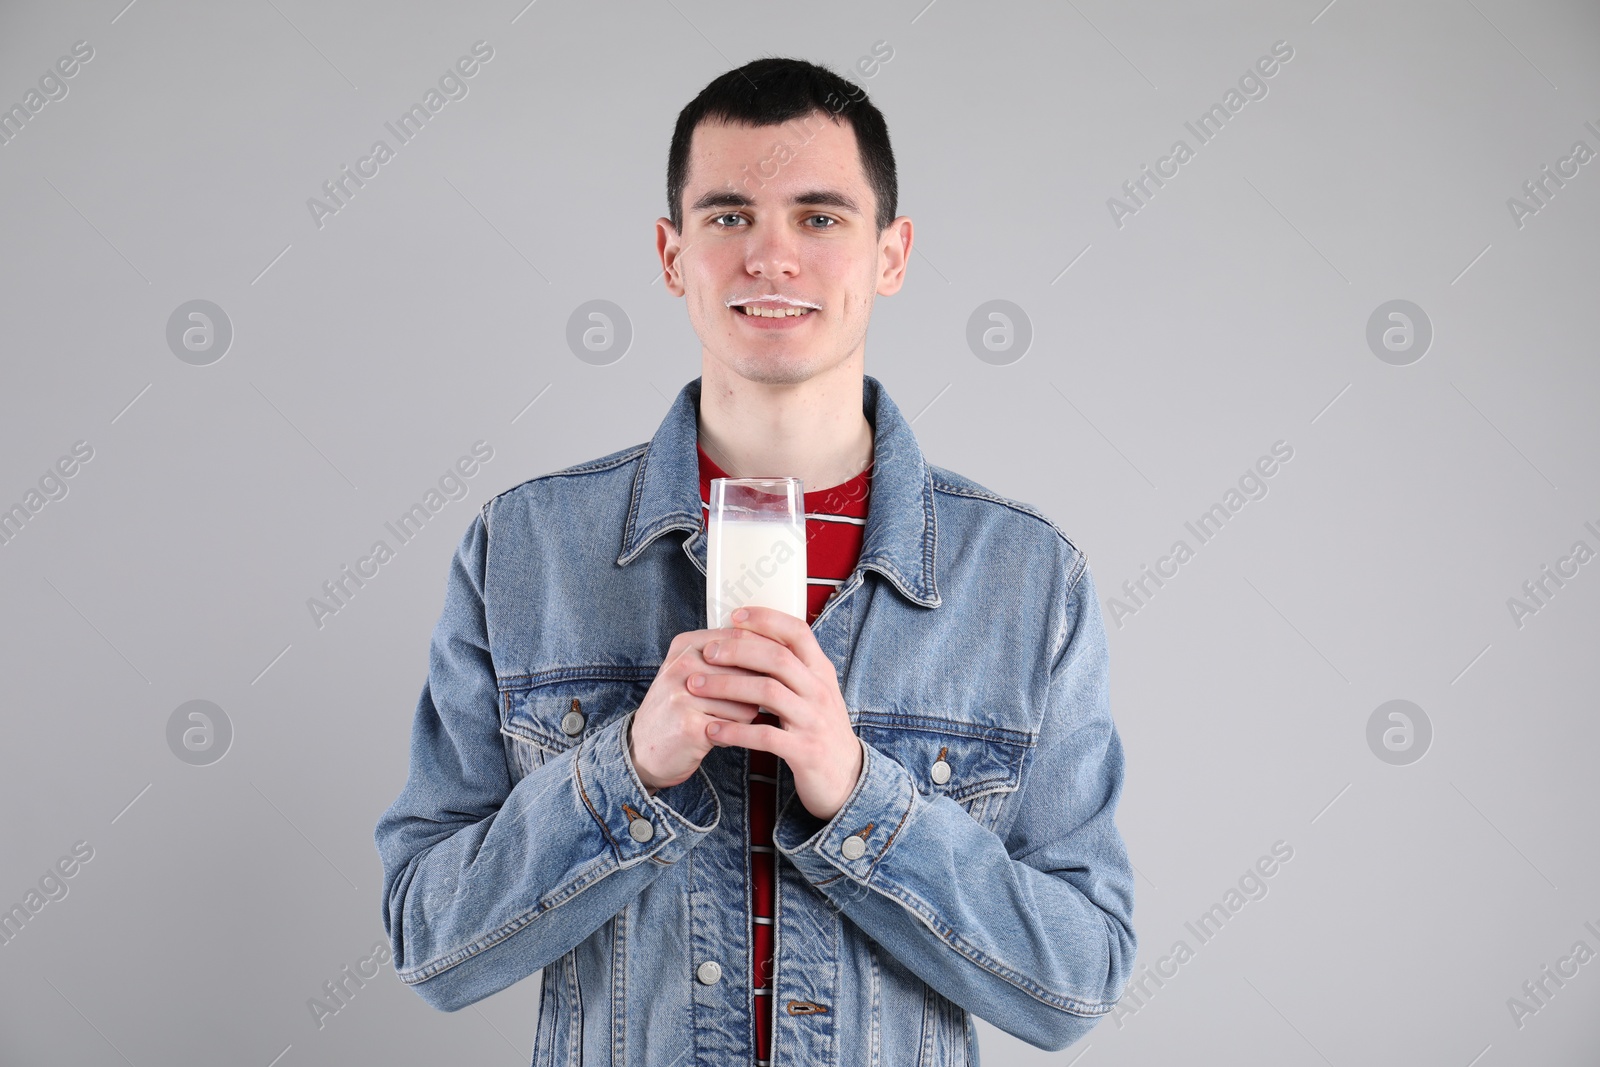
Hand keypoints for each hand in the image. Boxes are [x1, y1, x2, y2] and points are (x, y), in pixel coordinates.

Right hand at [629, 627, 764, 794]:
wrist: (645, 750)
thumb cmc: (679, 708)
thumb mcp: (694, 672)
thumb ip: (727, 656)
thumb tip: (779, 648)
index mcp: (686, 645)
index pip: (741, 638)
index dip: (766, 655)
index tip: (773, 671)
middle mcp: (682, 665)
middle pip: (749, 670)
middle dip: (757, 690)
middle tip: (743, 703)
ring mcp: (683, 695)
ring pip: (748, 701)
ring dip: (746, 716)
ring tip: (725, 721)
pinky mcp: (689, 725)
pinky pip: (738, 726)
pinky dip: (737, 734)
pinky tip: (720, 735)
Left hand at [695, 606, 862, 821]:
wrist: (848, 778)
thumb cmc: (821, 730)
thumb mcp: (814, 693)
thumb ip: (792, 668)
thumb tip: (753, 638)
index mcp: (821, 672)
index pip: (797, 632)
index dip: (766, 619)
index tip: (734, 615)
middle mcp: (820, 691)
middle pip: (778, 658)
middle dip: (737, 651)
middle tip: (707, 652)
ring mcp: (814, 721)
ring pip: (768, 692)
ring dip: (727, 686)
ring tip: (697, 686)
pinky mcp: (805, 751)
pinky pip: (766, 736)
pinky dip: (735, 731)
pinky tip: (712, 730)